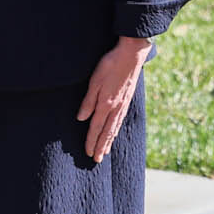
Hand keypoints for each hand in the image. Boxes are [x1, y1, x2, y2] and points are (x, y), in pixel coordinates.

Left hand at [77, 37, 150, 158]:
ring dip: (109, 140)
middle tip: (97, 160)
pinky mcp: (128, 98)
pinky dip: (117, 129)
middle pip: (107, 132)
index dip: (91, 141)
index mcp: (106, 104)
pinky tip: (115, 130)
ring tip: (106, 150)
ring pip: (115, 127)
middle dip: (101, 146)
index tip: (88, 153)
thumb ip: (88, 101)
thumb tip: (81, 119)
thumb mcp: (95, 81)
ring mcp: (123, 104)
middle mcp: (116, 107)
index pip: (96, 127)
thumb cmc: (110, 65)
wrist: (132, 54)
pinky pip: (121, 119)